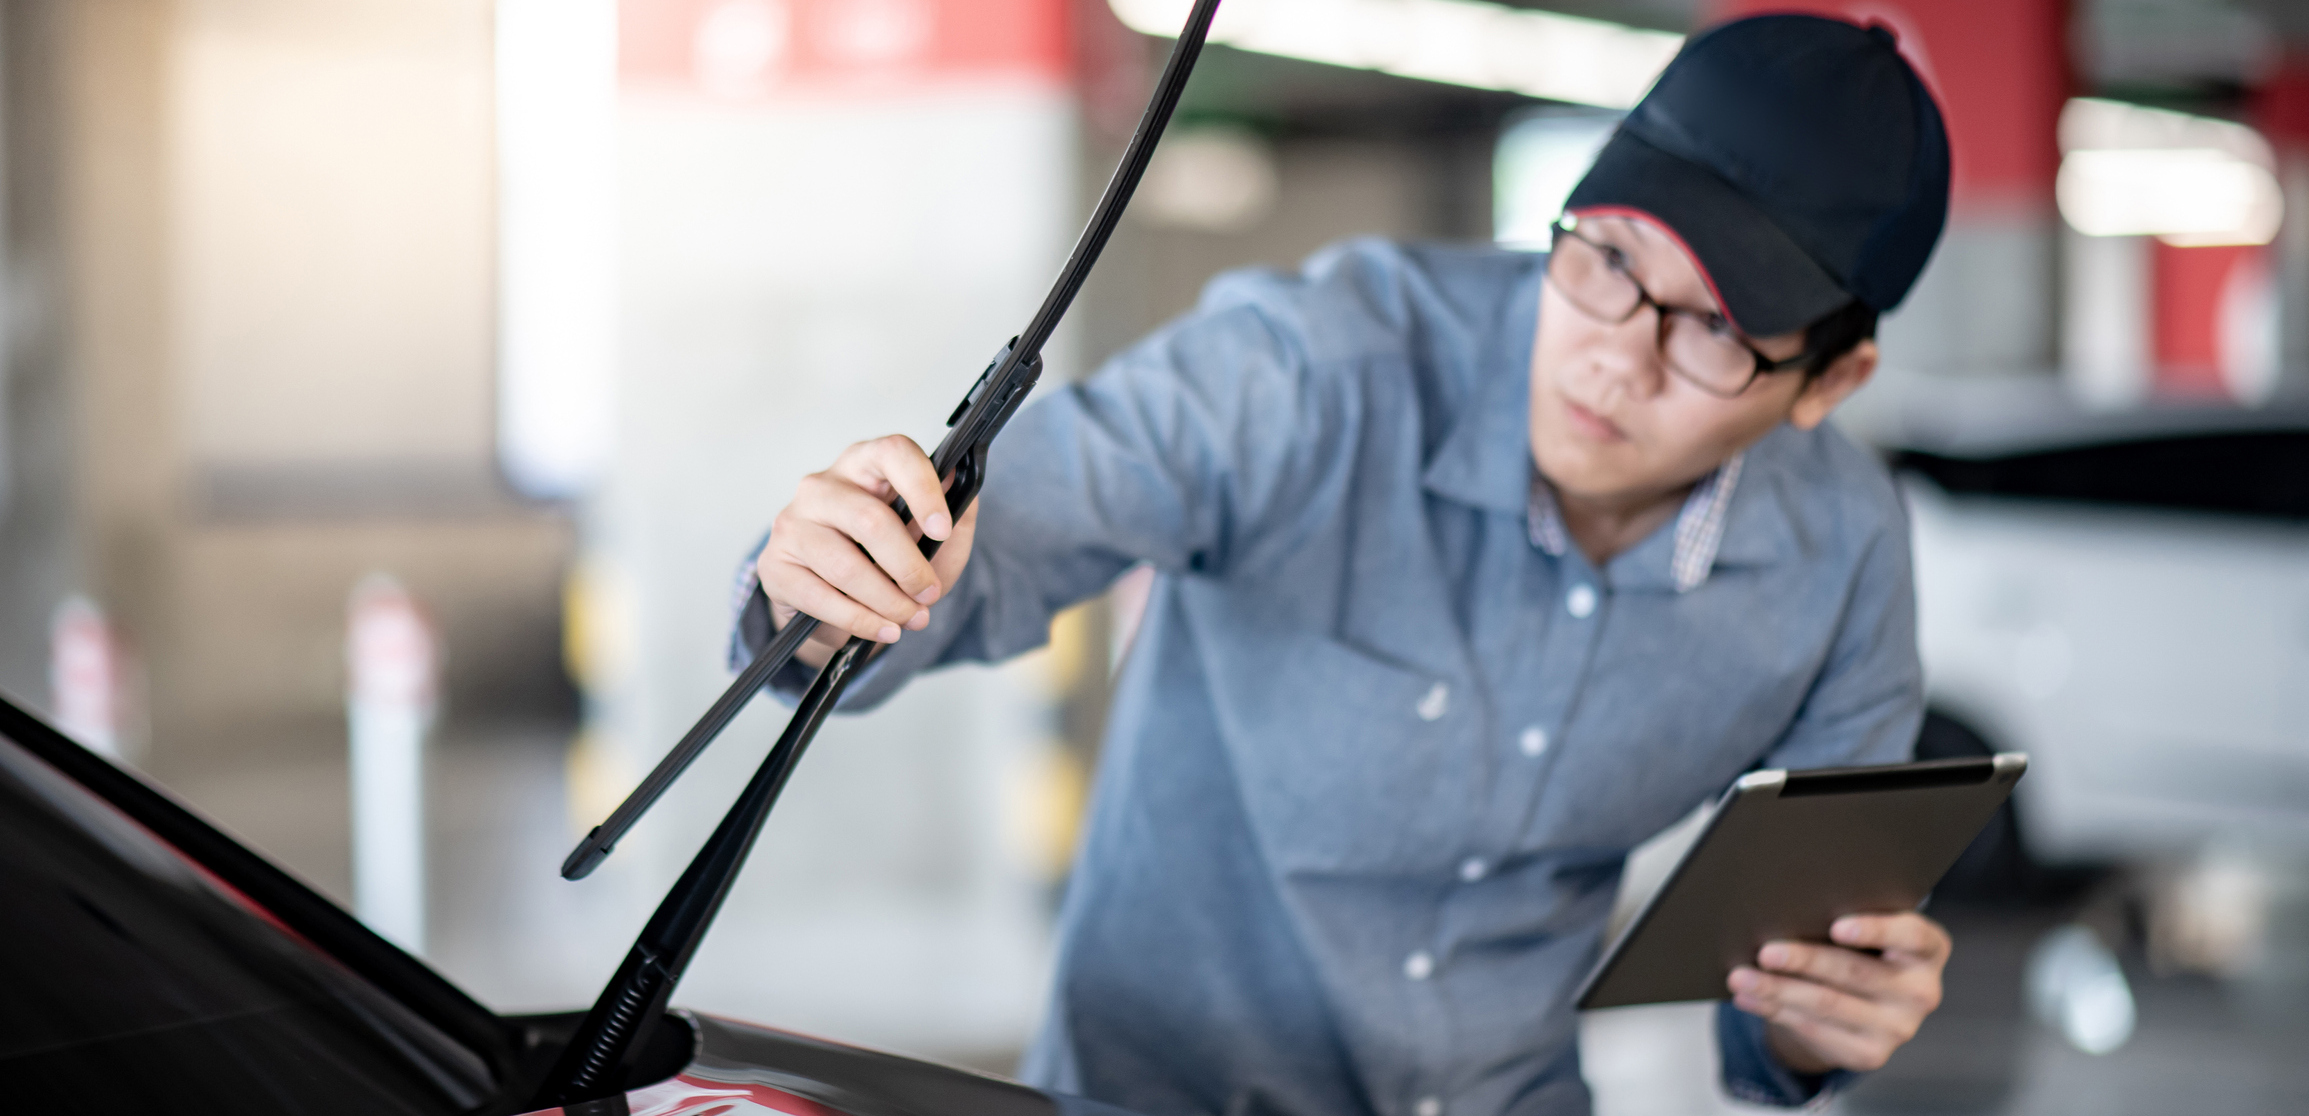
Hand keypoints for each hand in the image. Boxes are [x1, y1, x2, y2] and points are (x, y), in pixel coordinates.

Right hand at [756, 435, 980, 666]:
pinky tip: (882, 629)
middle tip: (929, 594)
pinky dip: (859, 620)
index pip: (893, 453)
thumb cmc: (889, 559)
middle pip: (870, 519)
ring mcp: (792, 523)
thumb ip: (956, 515)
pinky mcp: (774, 565)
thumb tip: (964, 485)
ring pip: (845, 565)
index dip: (922, 489)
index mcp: (865, 464)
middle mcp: (822, 485)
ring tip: (911, 619)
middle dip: (909, 567)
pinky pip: (819, 596)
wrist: (836, 601)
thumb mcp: (934, 541)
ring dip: (887, 601)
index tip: (943, 528)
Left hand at [1727, 912, 1949, 1074]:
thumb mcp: (1867, 929)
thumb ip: (1846, 914)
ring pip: (1827, 1004)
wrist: (1866, 1005)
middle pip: (1855, 971)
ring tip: (1741, 976)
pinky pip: (1814, 1029)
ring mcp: (1898, 1028)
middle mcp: (1921, 991)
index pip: (1912, 935)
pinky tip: (1749, 997)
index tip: (1837, 925)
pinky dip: (1774, 1010)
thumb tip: (1787, 904)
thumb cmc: (1862, 948)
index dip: (1876, 929)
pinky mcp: (1870, 1054)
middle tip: (1765, 951)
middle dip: (1804, 960)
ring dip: (1777, 990)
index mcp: (1928, 950)